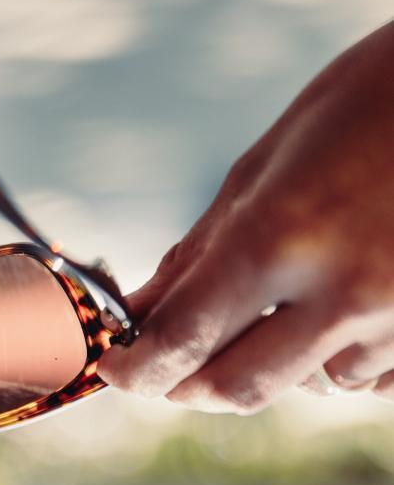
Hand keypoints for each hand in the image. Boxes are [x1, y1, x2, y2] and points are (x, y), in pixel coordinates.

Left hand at [100, 20, 393, 410]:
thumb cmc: (373, 98)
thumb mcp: (272, 159)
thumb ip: (201, 249)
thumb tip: (138, 311)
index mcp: (280, 239)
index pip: (183, 340)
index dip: (138, 368)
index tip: (116, 367)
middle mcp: (339, 294)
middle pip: (235, 386)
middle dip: (189, 384)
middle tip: (171, 364)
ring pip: (306, 385)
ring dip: (275, 360)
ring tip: (285, 301)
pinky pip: (367, 379)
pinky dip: (340, 358)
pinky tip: (345, 306)